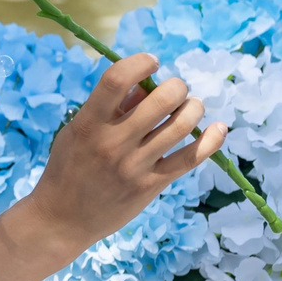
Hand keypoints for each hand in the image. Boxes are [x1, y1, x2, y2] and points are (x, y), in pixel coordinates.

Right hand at [32, 53, 227, 248]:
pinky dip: (211, 140)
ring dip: (194, 108)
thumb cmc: (68, 169)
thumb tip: (145, 83)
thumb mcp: (77, 132)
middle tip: (176, 90)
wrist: (63, 218)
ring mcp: (134, 165)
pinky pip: (190, 158)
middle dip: (177, 87)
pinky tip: (219, 128)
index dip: (140, 63)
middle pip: (161, 100)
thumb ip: (109, 109)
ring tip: (191, 107)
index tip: (151, 62)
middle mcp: (112, 142)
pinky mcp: (151, 184)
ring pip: (182, 125)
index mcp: (89, 124)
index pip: (116, 80)